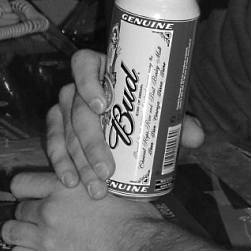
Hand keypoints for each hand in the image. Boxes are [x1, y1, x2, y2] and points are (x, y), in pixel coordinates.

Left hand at [1, 171, 163, 250]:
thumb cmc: (134, 220)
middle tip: (43, 221)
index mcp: (64, 188)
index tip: (33, 195)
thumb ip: (91, 186)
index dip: (25, 190)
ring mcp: (44, 239)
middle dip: (28, 214)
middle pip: (18, 210)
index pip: (21, 183)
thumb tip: (91, 183)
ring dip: (20, 233)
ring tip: (33, 237)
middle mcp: (48, 211)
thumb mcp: (113, 190)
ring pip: (10, 232)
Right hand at [47, 49, 204, 198]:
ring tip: (95, 187)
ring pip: (65, 132)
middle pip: (77, 109)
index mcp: (104, 68)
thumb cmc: (151, 111)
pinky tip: (70, 182)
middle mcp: (80, 86)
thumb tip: (195, 136)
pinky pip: (55, 144)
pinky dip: (62, 163)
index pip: (83, 64)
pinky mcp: (59, 127)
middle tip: (107, 170)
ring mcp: (66, 107)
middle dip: (91, 143)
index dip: (88, 83)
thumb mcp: (166, 114)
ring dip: (78, 162)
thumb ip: (181, 124)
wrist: (139, 126)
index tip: (102, 106)